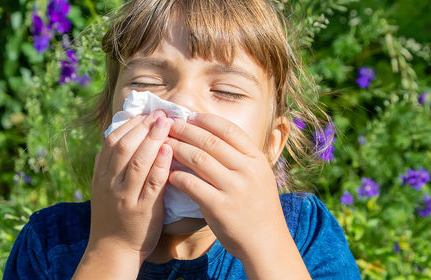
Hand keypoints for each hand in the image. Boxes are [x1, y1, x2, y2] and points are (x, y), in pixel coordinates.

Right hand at [87, 110, 172, 261]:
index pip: (111, 142)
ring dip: (152, 139)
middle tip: (159, 114)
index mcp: (102, 176)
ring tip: (166, 124)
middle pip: (124, 147)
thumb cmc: (112, 216)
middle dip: (142, 127)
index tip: (144, 114)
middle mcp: (111, 184)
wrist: (113, 249)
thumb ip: (106, 164)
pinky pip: (152, 183)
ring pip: (137, 162)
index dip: (129, 125)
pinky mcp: (143, 209)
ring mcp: (126, 197)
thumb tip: (113, 135)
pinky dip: (160, 164)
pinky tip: (169, 150)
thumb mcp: (102, 188)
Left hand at [165, 113, 291, 260]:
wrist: (266, 243)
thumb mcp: (260, 176)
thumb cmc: (259, 208)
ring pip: (198, 159)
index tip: (189, 116)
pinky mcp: (219, 207)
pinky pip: (191, 184)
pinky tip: (167, 173)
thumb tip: (216, 136)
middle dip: (185, 130)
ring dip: (177, 149)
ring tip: (164, 145)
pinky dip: (177, 176)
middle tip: (169, 126)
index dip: (206, 120)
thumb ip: (242, 158)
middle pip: (209, 140)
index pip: (229, 129)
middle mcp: (246, 170)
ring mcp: (233, 188)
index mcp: (256, 159)